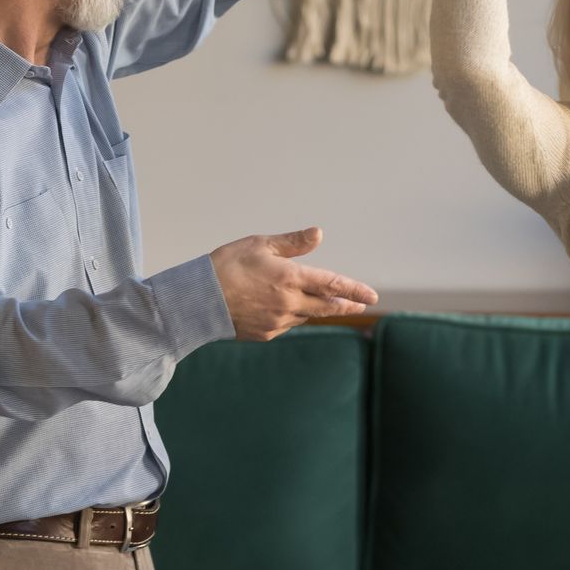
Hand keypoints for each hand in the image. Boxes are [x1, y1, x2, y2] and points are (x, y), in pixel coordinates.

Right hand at [208, 227, 378, 341]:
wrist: (197, 301)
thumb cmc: (226, 266)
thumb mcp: (259, 245)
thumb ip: (292, 243)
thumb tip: (319, 234)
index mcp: (290, 278)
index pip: (332, 285)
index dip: (355, 290)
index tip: (373, 296)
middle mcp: (288, 304)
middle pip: (327, 307)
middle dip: (346, 305)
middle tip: (361, 304)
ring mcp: (277, 322)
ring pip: (306, 315)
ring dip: (315, 308)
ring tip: (318, 300)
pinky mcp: (265, 334)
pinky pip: (287, 324)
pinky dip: (292, 315)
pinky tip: (284, 308)